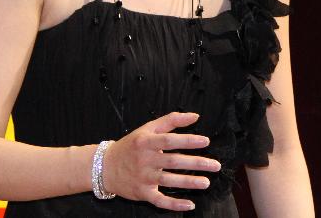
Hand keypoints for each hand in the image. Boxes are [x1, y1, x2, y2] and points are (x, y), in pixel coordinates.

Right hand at [100, 111, 221, 211]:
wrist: (105, 166)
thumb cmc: (131, 145)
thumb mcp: (148, 129)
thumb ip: (171, 121)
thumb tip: (195, 116)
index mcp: (146, 142)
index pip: (170, 141)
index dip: (187, 141)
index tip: (205, 141)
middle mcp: (145, 160)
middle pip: (174, 161)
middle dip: (196, 163)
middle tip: (215, 165)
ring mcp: (143, 178)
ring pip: (169, 181)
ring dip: (189, 182)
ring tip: (206, 182)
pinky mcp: (142, 193)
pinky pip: (160, 200)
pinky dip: (174, 204)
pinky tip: (190, 204)